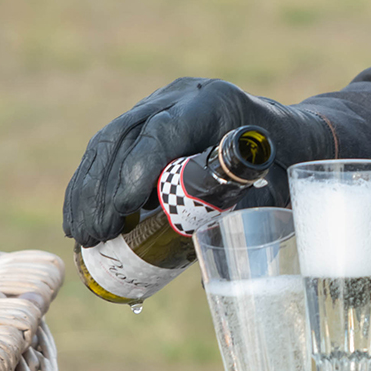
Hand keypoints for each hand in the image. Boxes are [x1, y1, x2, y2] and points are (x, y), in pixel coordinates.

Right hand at [61, 77, 336, 242]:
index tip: (122, 212)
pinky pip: (108, 147)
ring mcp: (159, 103)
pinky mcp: (146, 118)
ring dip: (88, 189)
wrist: (290, 135)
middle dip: (102, 190)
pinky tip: (79, 216)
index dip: (136, 170)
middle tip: (95, 237)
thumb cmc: (286, 165)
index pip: (164, 131)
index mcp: (216, 103)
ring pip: (109, 141)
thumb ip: (241, 219)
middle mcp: (181, 95)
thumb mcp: (272, 188)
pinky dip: (90, 182)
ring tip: (81, 235)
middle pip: (126, 135)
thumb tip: (206, 274)